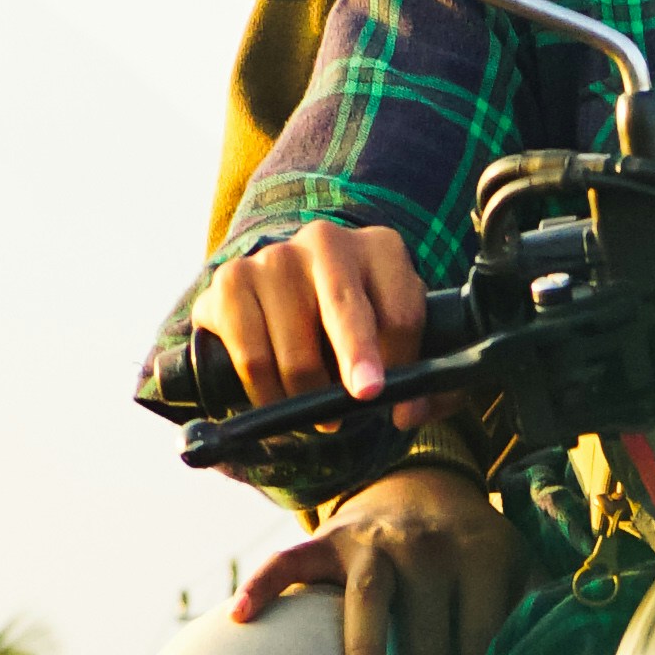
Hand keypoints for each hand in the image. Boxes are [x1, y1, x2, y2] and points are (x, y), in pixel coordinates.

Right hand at [195, 216, 427, 414]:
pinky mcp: (231, 280)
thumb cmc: (351, 331)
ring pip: (297, 350)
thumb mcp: (394, 342)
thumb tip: (410, 411)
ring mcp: (274, 256)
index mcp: (380, 249)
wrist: (278, 304)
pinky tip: (277, 402)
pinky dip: (266, 393)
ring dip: (307, 397)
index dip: (402, 364)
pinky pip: (252, 356)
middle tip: (365, 395)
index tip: (400, 407)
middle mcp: (326, 241)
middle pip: (346, 310)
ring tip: (314, 413)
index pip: (401, 312)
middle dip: (357, 356)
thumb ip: (423, 382)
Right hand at [233, 471, 517, 654]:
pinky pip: (290, 559)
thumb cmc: (471, 550)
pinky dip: (264, 585)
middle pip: (431, 633)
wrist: (422, 481)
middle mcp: (428, 546)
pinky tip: (241, 618)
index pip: (483, 638)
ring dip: (367, 653)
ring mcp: (374, 540)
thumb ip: (530, 613)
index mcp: (481, 556)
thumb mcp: (515, 567)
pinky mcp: (329, 537)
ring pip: (368, 599)